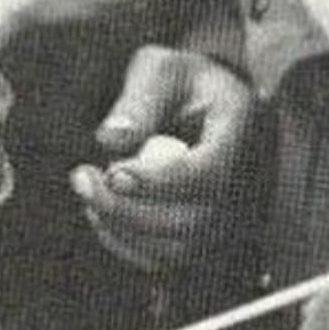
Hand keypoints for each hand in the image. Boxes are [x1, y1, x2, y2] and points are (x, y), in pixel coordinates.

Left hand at [69, 46, 260, 272]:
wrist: (207, 105)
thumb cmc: (182, 83)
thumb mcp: (162, 70)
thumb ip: (140, 99)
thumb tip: (110, 139)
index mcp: (240, 130)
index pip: (210, 173)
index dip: (160, 182)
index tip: (113, 171)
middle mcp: (245, 181)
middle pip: (191, 221)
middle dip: (127, 209)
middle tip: (82, 179)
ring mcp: (228, 215)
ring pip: (175, 248)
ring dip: (122, 227)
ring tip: (90, 189)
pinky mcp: (205, 237)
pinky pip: (165, 259)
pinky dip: (127, 242)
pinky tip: (103, 210)